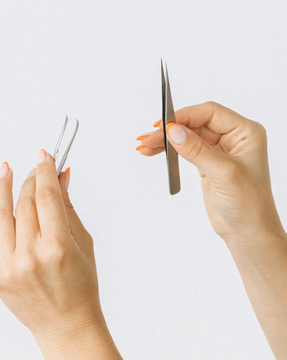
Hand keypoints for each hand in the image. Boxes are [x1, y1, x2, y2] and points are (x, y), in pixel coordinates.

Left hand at [0, 150, 121, 358]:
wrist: (66, 325)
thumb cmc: (81, 287)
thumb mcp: (83, 244)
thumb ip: (68, 208)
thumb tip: (60, 177)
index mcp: (58, 248)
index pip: (47, 196)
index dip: (44, 170)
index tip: (44, 155)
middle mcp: (30, 256)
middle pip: (25, 202)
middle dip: (30, 179)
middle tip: (34, 168)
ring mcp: (8, 267)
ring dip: (1, 187)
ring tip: (5, 170)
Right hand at [137, 101, 284, 243]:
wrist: (247, 232)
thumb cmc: (249, 204)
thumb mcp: (223, 173)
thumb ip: (197, 150)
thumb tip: (173, 131)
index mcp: (245, 133)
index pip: (210, 113)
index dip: (186, 116)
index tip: (165, 126)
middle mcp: (233, 138)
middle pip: (195, 123)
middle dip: (170, 130)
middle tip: (148, 138)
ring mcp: (219, 151)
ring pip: (187, 136)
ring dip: (166, 140)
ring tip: (145, 146)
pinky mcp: (207, 164)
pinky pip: (185, 150)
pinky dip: (169, 150)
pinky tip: (155, 151)